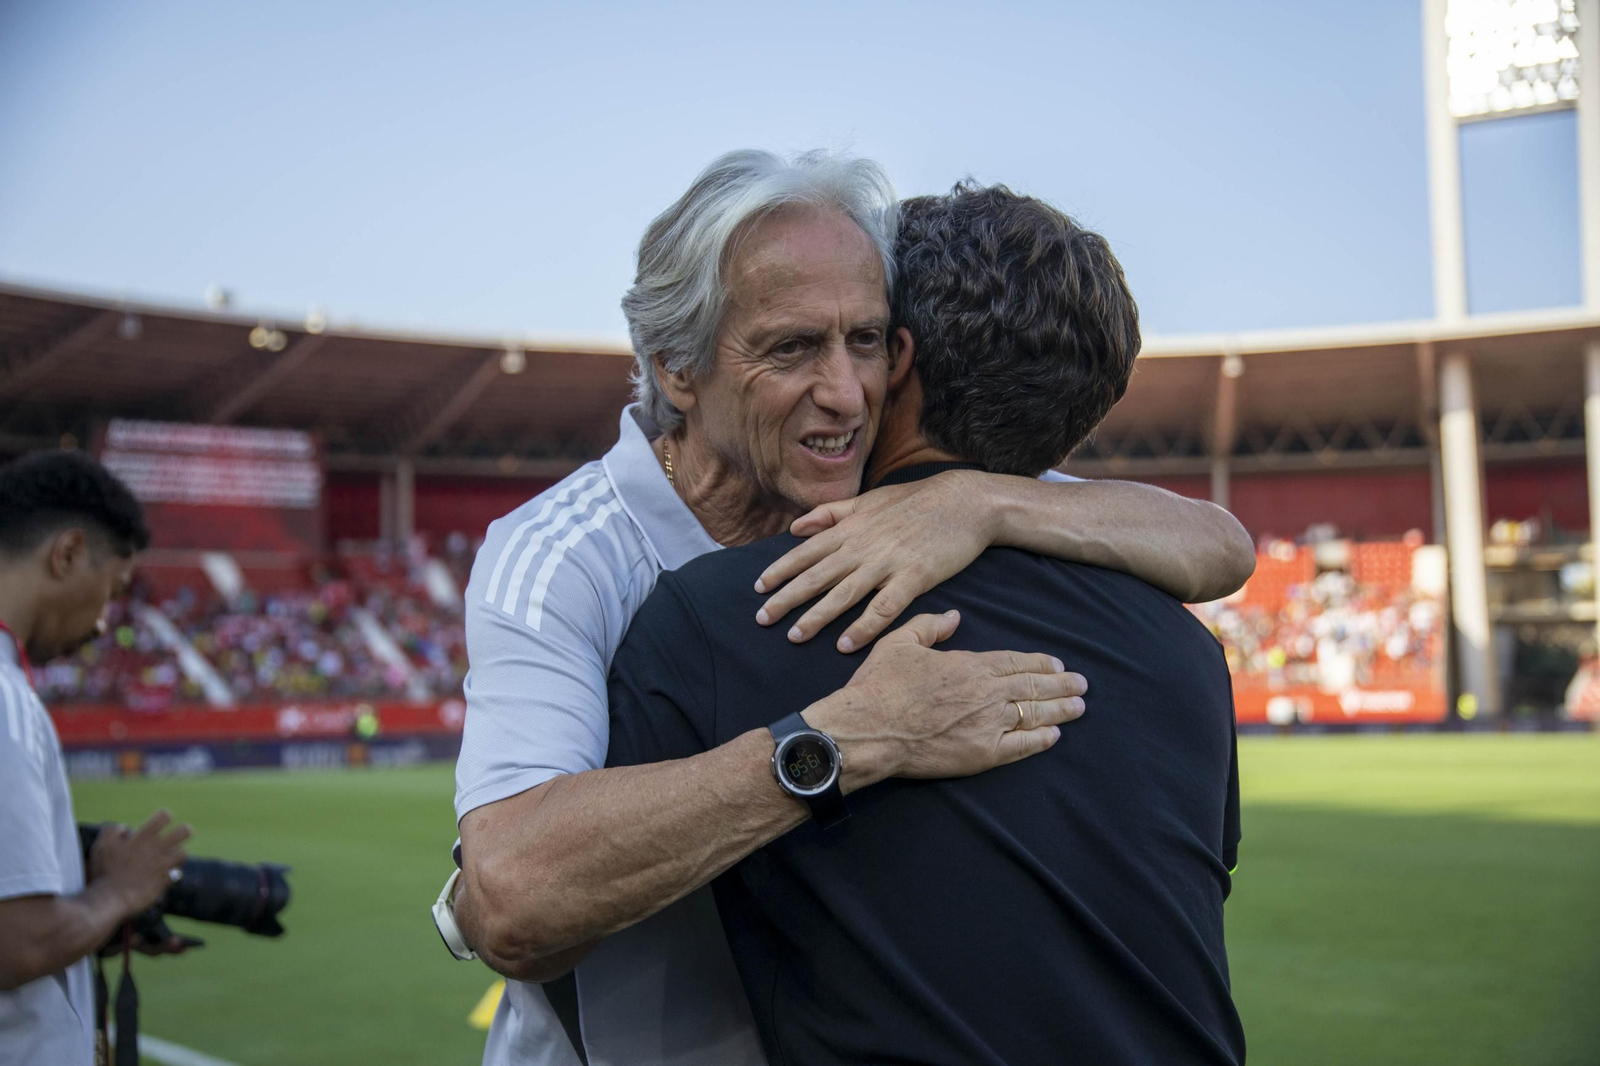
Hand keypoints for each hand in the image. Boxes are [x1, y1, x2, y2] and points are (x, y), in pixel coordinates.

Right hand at [88, 810, 190, 917]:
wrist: (110, 899)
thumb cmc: (104, 871)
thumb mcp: (102, 845)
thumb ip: (112, 831)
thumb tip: (124, 828)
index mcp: (143, 838)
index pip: (163, 817)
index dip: (164, 817)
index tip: (161, 821)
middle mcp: (157, 849)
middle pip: (183, 832)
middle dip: (184, 830)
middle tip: (181, 833)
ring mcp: (163, 866)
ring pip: (182, 854)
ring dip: (176, 854)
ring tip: (169, 856)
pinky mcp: (164, 882)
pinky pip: (175, 875)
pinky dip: (171, 874)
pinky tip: (163, 875)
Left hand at [754, 470, 998, 651]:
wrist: (964, 502)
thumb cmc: (916, 501)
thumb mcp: (868, 500)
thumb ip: (830, 513)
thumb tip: (796, 527)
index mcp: (850, 528)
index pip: (805, 552)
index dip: (780, 570)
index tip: (758, 588)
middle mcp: (862, 545)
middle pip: (817, 576)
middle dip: (786, 598)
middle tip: (762, 619)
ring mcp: (887, 562)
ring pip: (844, 594)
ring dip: (817, 616)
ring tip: (794, 637)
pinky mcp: (914, 577)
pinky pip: (884, 607)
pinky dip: (864, 627)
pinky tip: (847, 645)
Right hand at [803, 611, 1086, 792]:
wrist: (868, 730)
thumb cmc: (880, 686)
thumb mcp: (899, 642)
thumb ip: (929, 625)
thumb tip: (953, 617)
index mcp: (970, 665)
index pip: (1015, 661)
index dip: (1039, 662)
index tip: (1057, 663)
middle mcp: (987, 693)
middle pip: (1033, 686)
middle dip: (1061, 684)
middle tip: (1082, 684)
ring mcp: (988, 725)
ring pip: (1035, 714)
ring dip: (1061, 709)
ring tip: (1079, 706)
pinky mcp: (982, 754)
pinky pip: (1021, 746)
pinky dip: (1041, 739)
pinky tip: (1055, 735)